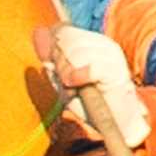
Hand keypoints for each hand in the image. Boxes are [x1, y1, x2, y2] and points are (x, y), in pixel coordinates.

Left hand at [43, 24, 150, 153]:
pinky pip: (89, 67)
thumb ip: (50, 57)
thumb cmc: (89, 103)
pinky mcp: (116, 70)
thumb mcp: (62, 78)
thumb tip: (39, 31)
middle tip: (69, 83)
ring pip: (75, 52)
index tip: (60, 71)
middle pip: (66, 39)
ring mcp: (111, 55)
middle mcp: (102, 43)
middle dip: (60, 63)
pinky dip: (78, 77)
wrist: (115, 125)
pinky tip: (79, 85)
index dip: (54, 50)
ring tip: (78, 88)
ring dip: (68, 74)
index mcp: (90, 41)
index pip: (62, 30)